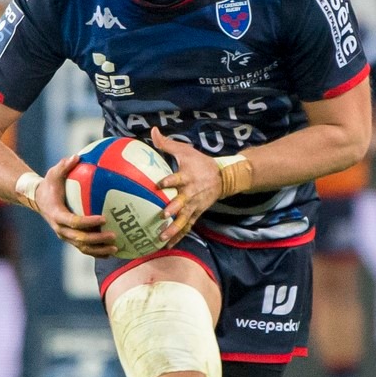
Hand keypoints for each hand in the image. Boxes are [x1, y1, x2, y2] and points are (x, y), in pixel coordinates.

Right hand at [34, 154, 116, 257]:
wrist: (38, 199)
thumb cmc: (49, 185)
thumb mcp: (53, 173)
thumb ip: (64, 166)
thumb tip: (77, 156)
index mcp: (57, 214)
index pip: (74, 221)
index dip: (88, 222)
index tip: (104, 218)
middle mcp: (60, 228)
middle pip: (80, 239)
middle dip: (97, 239)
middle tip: (114, 235)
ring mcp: (65, 236)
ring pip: (82, 247)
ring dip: (99, 250)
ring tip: (115, 248)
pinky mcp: (69, 239)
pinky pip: (83, 248)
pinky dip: (96, 252)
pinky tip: (111, 252)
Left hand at [149, 128, 220, 246]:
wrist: (223, 177)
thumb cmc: (200, 163)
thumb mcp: (185, 151)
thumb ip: (167, 144)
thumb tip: (152, 131)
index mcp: (187, 177)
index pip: (177, 178)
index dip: (169, 181)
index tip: (159, 184)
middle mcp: (191, 193)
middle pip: (181, 203)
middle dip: (173, 210)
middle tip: (162, 216)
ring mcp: (194, 206)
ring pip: (184, 220)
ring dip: (173, 229)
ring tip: (161, 237)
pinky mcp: (197, 213)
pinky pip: (187, 227)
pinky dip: (178, 236)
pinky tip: (167, 246)